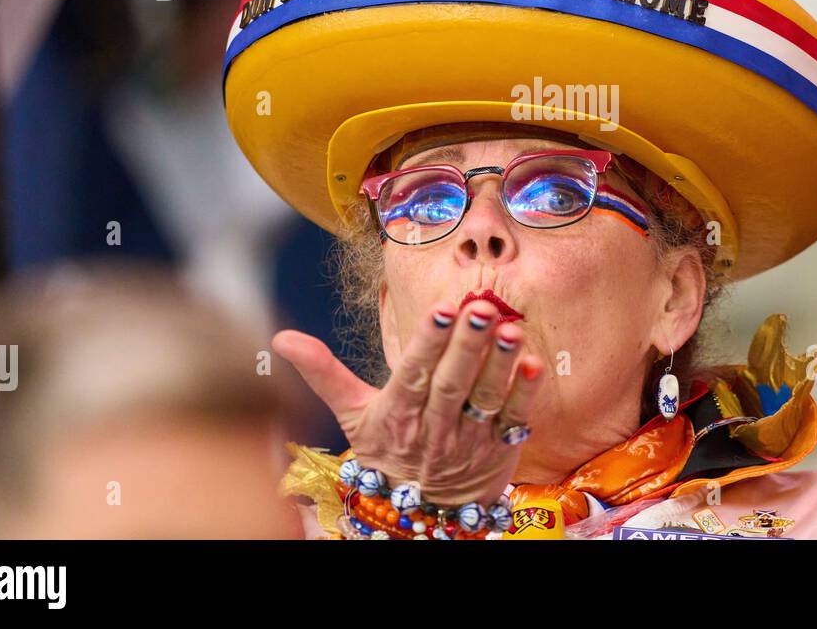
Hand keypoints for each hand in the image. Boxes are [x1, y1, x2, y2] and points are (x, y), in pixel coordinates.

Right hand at [273, 299, 543, 508]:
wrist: (420, 510)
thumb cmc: (387, 449)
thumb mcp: (352, 413)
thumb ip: (323, 372)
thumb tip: (282, 338)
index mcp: (397, 413)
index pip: (413, 374)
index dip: (427, 342)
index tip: (440, 308)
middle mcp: (433, 426)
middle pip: (451, 383)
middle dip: (467, 344)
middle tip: (481, 307)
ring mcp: (469, 439)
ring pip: (486, 398)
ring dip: (501, 363)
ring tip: (511, 328)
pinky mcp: (500, 448)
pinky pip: (515, 419)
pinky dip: (526, 394)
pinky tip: (534, 363)